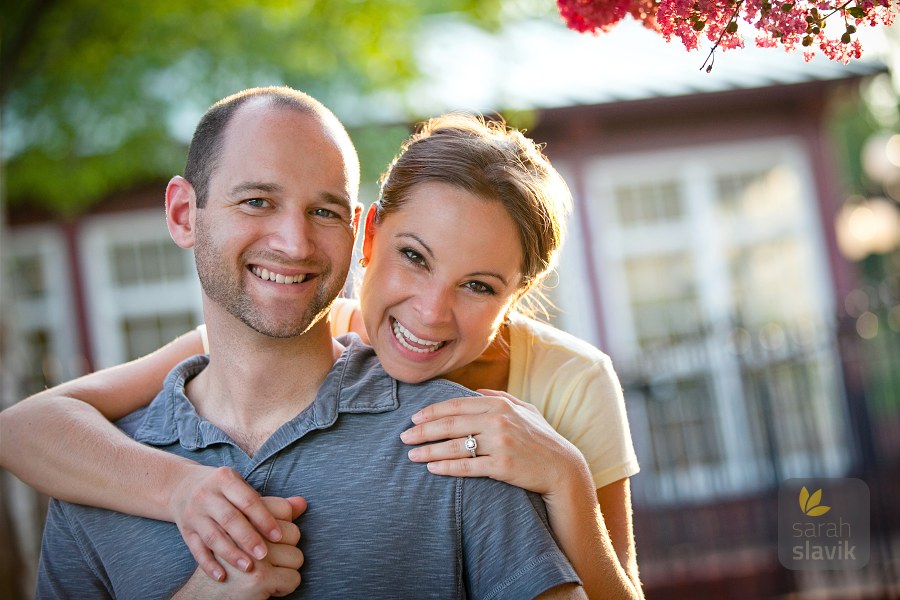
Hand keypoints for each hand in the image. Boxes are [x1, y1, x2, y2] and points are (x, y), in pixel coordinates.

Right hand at [170, 464, 303, 581]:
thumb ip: (273, 501)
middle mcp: (206, 495)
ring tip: (249, 567)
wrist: (182, 489)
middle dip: (248, 538)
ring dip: (231, 554)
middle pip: (229, 519)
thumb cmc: (225, 492)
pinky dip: (209, 564)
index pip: (248, 500)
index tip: (279, 536)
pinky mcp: (186, 531)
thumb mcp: (244, 489)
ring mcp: (194, 514)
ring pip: (212, 536)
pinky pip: (196, 550)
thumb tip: (302, 505)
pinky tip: (222, 576)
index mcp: (224, 480)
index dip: (264, 518)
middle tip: (265, 555)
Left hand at [400, 390, 586, 496]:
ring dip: (428, 450)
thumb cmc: (541, 438)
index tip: (414, 418)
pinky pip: (467, 466)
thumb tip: (473, 392)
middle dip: (422, 431)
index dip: (432, 411)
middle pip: (450, 424)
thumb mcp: (525, 409)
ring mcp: (500, 444)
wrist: (562, 468)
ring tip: (411, 455)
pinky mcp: (502, 467)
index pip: (457, 405)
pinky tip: (431, 468)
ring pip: (454, 446)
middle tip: (403, 437)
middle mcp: (498, 421)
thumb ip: (499, 397)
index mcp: (500, 405)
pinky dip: (446, 467)